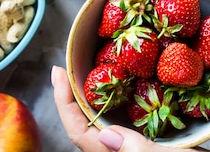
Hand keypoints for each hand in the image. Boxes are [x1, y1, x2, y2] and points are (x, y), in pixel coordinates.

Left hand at [51, 65, 209, 151]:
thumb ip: (138, 151)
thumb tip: (107, 136)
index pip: (79, 131)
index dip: (63, 101)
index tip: (57, 71)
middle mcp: (122, 150)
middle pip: (86, 122)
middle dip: (75, 93)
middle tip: (68, 66)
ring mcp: (136, 146)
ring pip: (106, 119)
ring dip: (97, 94)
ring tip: (91, 68)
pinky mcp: (152, 140)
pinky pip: (129, 117)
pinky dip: (123, 97)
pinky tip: (130, 81)